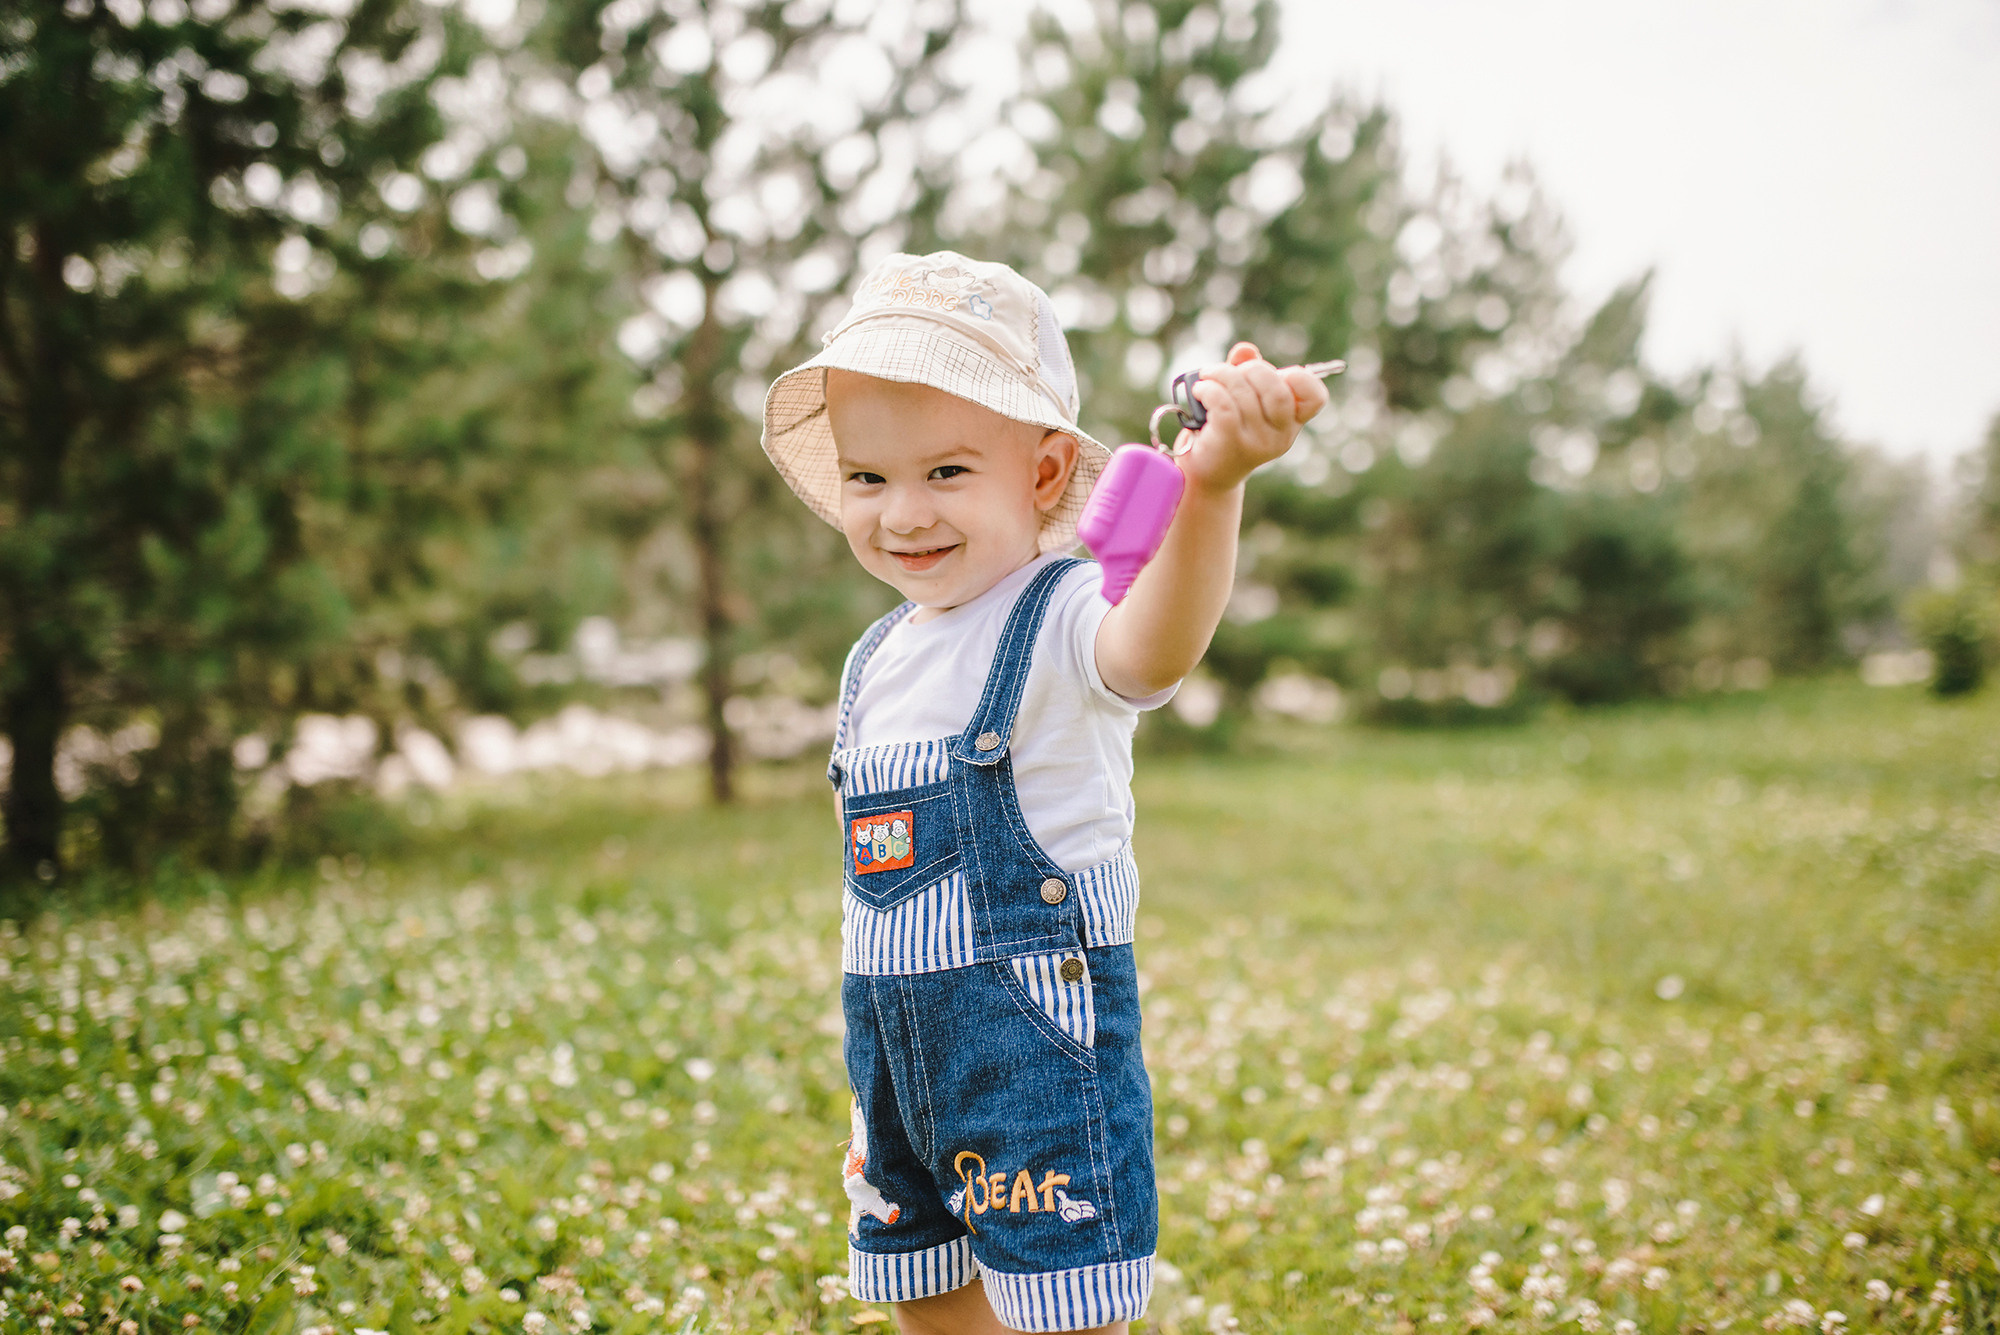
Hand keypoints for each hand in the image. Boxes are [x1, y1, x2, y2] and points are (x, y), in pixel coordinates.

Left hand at [1177, 342, 1330, 494]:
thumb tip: (1245, 350)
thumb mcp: (1243, 397)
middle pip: (1277, 390)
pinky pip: (1224, 406)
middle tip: (1228, 371)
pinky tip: (1200, 390)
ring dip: (1220, 375)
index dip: (1300, 377)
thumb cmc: (1228, 428)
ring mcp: (1258, 443)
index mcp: (1293, 421)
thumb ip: (1247, 370)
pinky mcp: (1232, 444)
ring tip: (1206, 377)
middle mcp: (1281, 435)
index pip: (1316, 397)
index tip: (1276, 373)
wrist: (1208, 471)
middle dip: (1251, 369)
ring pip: (1244, 394)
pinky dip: (1209, 390)